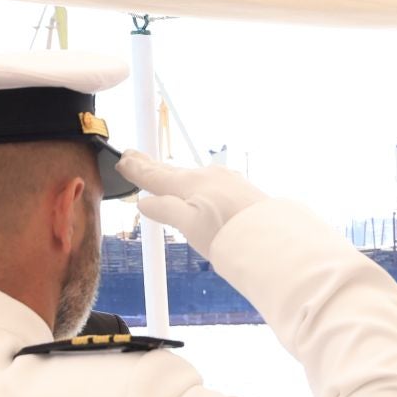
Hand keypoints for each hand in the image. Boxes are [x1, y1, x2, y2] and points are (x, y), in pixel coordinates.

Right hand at [120, 152, 266, 255]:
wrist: (274, 241)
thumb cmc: (230, 236)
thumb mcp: (189, 225)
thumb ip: (166, 210)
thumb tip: (145, 202)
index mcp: (190, 183)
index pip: (156, 175)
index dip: (137, 169)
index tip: (123, 159)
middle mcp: (208, 177)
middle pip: (173, 171)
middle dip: (152, 166)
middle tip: (135, 156)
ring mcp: (227, 182)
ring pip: (192, 177)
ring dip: (174, 174)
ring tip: (161, 172)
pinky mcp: (242, 192)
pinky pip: (210, 183)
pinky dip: (196, 183)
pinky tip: (197, 188)